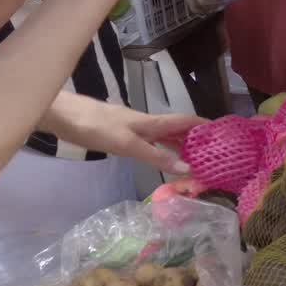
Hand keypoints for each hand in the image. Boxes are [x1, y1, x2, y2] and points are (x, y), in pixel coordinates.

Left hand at [42, 94, 206, 174]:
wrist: (61, 116)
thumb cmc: (95, 126)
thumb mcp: (128, 145)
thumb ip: (156, 157)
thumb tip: (187, 169)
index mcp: (152, 123)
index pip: (186, 122)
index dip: (205, 126)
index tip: (224, 133)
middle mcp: (147, 124)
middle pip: (178, 130)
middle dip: (197, 140)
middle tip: (215, 155)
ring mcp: (134, 129)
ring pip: (164, 137)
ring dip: (181, 147)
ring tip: (196, 161)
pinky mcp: (122, 135)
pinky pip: (152, 143)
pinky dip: (163, 151)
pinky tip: (164, 159)